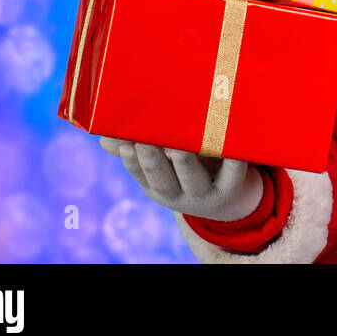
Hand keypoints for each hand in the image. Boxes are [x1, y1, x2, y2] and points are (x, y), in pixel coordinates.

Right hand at [99, 136, 264, 221]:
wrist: (231, 200)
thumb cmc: (190, 171)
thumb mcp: (163, 166)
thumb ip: (138, 148)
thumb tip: (104, 136)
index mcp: (158, 187)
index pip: (140, 175)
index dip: (131, 161)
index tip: (125, 143)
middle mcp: (179, 194)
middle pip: (163, 181)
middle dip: (152, 162)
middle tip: (144, 143)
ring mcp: (205, 193)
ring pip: (193, 179)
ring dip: (184, 164)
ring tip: (177, 147)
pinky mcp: (232, 187)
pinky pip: (232, 176)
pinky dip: (232, 164)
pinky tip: (231, 150)